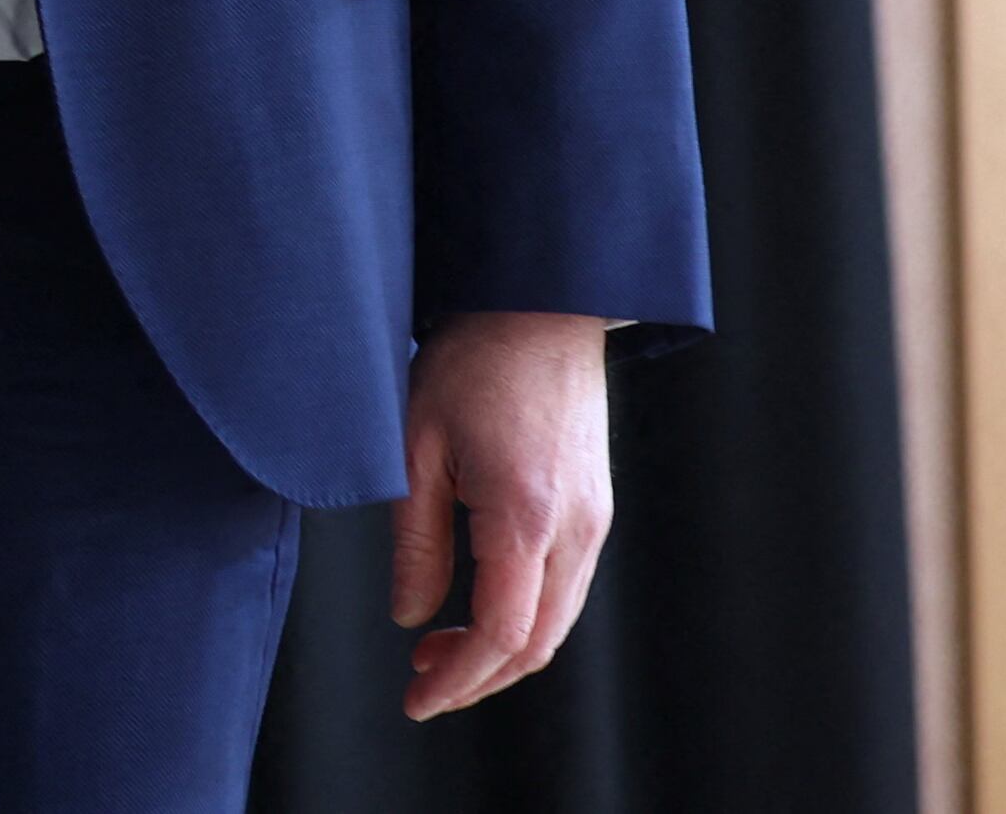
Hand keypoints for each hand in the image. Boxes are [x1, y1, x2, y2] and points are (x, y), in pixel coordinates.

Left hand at [388, 310, 616, 720]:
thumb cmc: (471, 362)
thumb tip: (409, 618)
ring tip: (437, 653)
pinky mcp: (596, 508)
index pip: (501, 634)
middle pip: (537, 643)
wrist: (540, 304)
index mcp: (525, 517)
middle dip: (478, 678)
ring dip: (501, 652)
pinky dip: (525, 618)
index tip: (415, 700)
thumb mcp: (415, 446)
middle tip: (419, 686)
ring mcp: (594, 521)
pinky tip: (478, 608)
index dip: (458, 680)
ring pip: (557, 621)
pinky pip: (565, 587)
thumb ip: (415, 541)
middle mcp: (575, 529)